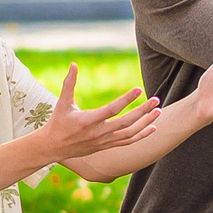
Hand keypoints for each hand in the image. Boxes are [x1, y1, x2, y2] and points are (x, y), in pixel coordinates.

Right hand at [34, 65, 159, 162]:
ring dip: (146, 123)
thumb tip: (74, 64)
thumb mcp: (62, 103)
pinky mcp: (106, 146)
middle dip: (143, 111)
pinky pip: (128, 141)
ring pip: (130, 133)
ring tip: (159, 111)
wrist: (53, 148)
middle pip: (126, 122)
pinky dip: (142, 135)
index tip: (138, 89)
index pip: (112, 109)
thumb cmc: (58, 122)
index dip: (126, 99)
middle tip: (156, 100)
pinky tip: (153, 127)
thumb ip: (69, 83)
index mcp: (87, 121)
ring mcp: (104, 141)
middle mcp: (98, 133)